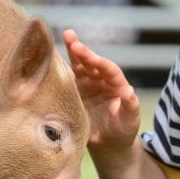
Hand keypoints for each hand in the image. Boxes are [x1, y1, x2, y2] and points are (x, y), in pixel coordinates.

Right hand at [62, 30, 140, 152]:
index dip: (100, 63)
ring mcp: (86, 85)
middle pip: (91, 62)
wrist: (109, 143)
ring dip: (71, 51)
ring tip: (66, 35)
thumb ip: (131, 106)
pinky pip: (65, 79)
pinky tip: (49, 58)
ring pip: (78, 66)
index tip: (92, 58)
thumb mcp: (130, 120)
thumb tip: (130, 91)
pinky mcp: (73, 93)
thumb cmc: (123, 130)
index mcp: (116, 84)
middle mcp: (100, 80)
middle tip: (70, 37)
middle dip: (82, 50)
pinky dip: (58, 69)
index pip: (109, 69)